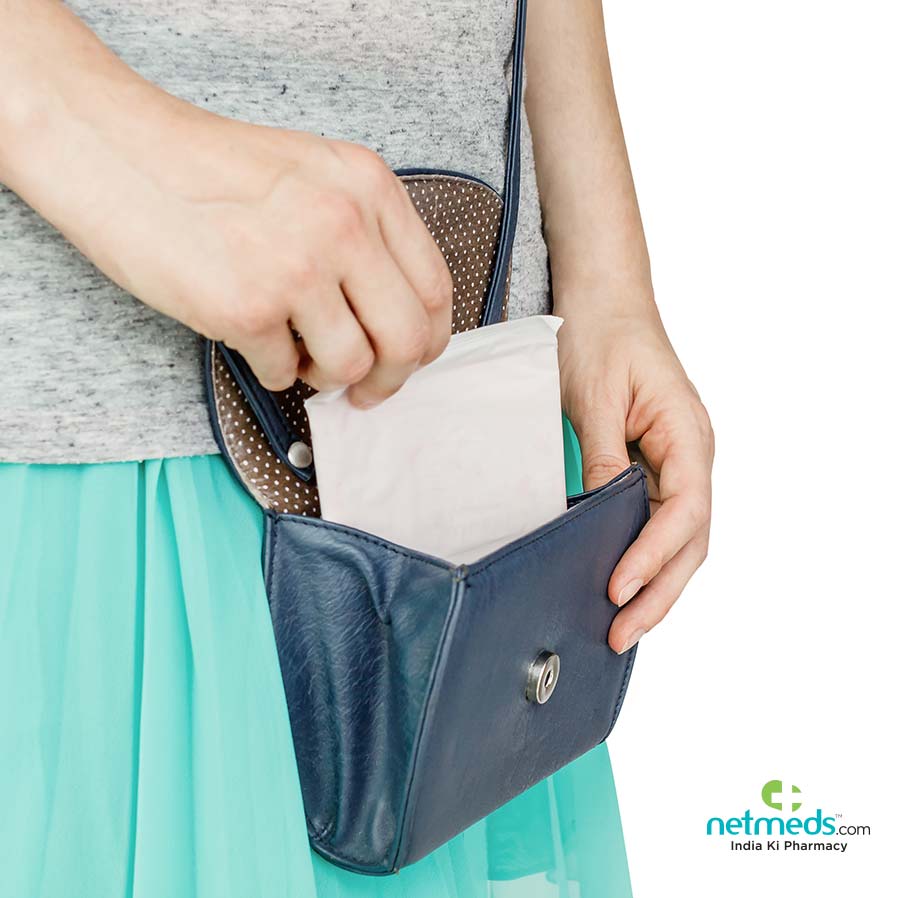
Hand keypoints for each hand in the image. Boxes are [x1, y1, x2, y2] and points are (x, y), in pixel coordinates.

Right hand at [78, 116, 453, 405]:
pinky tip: (249, 335)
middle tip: (366, 391)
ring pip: (351, 366)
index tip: (408, 359)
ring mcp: (297, 266)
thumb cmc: (210, 168)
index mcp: (369, 188)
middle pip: (407, 340)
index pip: (436, 289)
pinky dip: (270, 369)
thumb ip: (366, 233)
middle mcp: (344, 225)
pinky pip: (283, 373)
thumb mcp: (315, 174)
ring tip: (297, 353)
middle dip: (390, 380)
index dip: (428, 341)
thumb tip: (394, 317)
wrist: (116, 151)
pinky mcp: (247, 306)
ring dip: (326, 376)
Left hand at [557, 301, 714, 653]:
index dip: (654, 555)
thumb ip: (602, 456)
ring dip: (654, 583)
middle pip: (689, 539)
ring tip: (621, 625)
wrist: (604, 303)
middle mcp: (690, 456)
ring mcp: (674, 464)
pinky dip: (642, 556)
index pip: (684, 510)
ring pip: (677, 539)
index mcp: (687, 434)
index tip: (619, 587)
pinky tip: (621, 583)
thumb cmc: (603, 335)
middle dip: (659, 590)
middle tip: (621, 634)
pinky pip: (656, 521)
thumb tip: (600, 513)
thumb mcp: (595, 395)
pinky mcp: (652, 468)